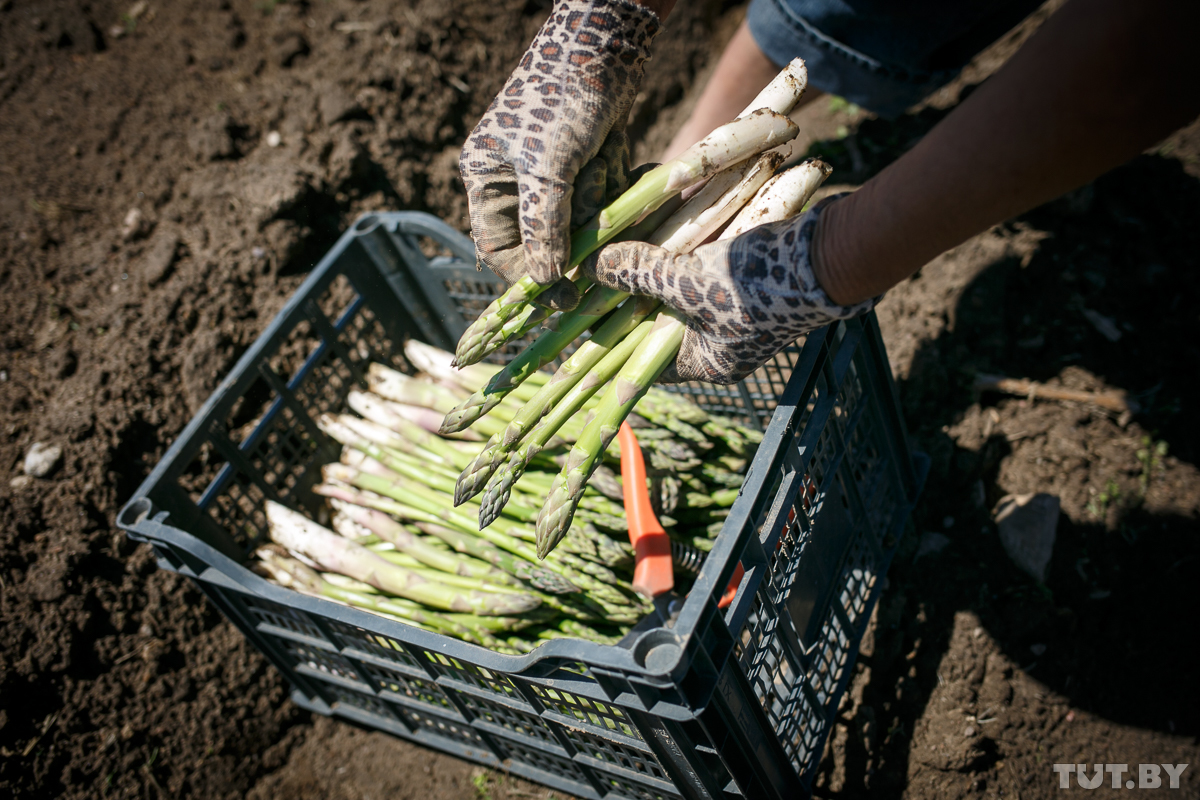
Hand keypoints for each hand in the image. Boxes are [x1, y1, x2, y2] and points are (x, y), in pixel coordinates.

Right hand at [459, 0, 660, 309]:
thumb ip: (544, 225)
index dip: (527, 276)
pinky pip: (603, 196)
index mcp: (488, 178)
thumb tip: (543, 279)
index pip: (498, 248)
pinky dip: (616, 182)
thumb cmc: (563, 99)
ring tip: (602, 155)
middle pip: (547, 236)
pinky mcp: (588, 162)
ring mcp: (555, 172)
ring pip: (580, 219)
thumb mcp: (548, 167)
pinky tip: (621, 152)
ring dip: (599, 198)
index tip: (561, 298)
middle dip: (575, 226)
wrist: (605, 43)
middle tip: (598, 219)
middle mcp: (516, 179)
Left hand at [582, 195, 876, 382]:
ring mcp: (732, 304)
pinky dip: (678, 236)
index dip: (607, 339)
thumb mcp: (690, 281)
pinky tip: (653, 210)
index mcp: (706, 361)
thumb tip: (590, 267)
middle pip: (655, 315)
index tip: (576, 315)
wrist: (832, 253)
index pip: (642, 360)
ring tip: (613, 234)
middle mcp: (718, 339)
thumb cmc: (761, 284)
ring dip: (649, 257)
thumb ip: (639, 273)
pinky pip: (698, 257)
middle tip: (591, 266)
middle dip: (626, 288)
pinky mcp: (743, 269)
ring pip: (675, 281)